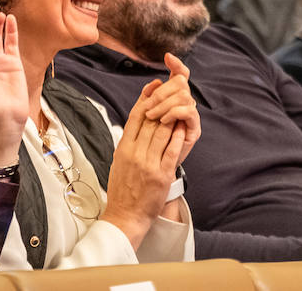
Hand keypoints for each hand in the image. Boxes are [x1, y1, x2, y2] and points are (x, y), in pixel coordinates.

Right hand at [100, 85, 185, 249]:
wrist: (125, 215)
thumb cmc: (122, 188)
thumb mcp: (118, 160)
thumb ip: (127, 141)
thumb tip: (136, 121)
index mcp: (123, 148)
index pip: (135, 117)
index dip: (145, 98)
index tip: (154, 86)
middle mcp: (134, 153)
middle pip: (149, 121)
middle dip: (162, 103)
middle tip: (173, 89)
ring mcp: (148, 164)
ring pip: (161, 133)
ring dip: (172, 117)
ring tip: (180, 105)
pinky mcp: (161, 175)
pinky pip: (170, 151)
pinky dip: (177, 137)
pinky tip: (183, 127)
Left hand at [139, 54, 199, 164]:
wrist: (153, 173)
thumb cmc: (147, 148)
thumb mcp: (143, 120)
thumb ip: (147, 100)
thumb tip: (152, 83)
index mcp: (173, 99)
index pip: (180, 75)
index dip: (176, 65)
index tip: (168, 57)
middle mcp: (185, 104)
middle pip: (181, 82)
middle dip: (162, 91)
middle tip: (148, 107)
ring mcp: (190, 117)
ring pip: (183, 95)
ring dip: (165, 103)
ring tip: (152, 115)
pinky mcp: (194, 130)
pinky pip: (189, 112)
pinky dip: (175, 112)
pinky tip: (164, 120)